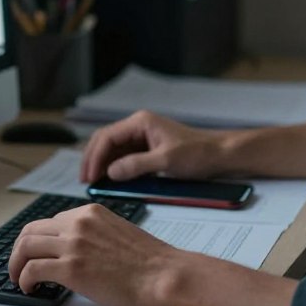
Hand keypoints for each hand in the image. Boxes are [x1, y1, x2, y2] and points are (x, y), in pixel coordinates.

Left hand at [8, 203, 179, 305]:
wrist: (163, 274)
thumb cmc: (147, 260)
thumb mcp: (116, 231)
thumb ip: (94, 232)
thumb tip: (75, 248)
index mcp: (90, 212)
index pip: (50, 221)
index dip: (39, 240)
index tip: (37, 254)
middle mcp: (78, 223)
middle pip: (31, 230)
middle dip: (19, 250)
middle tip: (18, 266)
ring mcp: (73, 244)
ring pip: (25, 246)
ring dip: (15, 264)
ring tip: (18, 279)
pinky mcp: (71, 268)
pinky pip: (32, 270)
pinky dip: (23, 279)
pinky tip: (30, 289)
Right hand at [80, 110, 227, 182]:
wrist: (219, 155)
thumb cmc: (197, 154)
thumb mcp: (166, 161)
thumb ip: (137, 166)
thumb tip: (111, 172)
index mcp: (140, 122)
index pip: (107, 137)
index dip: (94, 157)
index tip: (89, 176)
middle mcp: (138, 126)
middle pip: (105, 140)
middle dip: (93, 159)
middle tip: (85, 180)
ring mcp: (142, 138)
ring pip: (113, 149)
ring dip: (102, 164)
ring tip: (93, 182)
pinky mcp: (147, 149)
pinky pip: (124, 157)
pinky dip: (114, 168)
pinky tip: (110, 180)